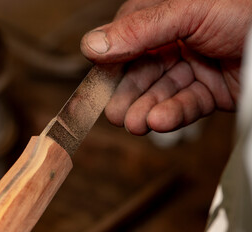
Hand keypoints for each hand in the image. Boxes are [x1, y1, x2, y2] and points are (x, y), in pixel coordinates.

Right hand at [80, 0, 251, 134]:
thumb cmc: (245, 9)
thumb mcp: (188, 10)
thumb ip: (139, 29)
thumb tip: (91, 44)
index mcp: (161, 17)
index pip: (123, 43)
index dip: (108, 67)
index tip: (94, 89)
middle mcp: (173, 42)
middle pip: (140, 73)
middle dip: (127, 96)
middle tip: (116, 115)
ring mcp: (190, 67)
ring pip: (160, 92)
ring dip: (146, 109)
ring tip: (136, 123)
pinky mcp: (207, 91)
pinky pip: (185, 105)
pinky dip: (171, 114)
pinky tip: (158, 121)